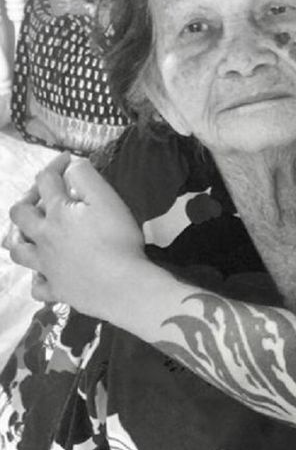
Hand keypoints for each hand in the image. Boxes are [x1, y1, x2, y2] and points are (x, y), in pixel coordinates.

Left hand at [7, 152, 145, 317]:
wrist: (122, 286)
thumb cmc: (118, 240)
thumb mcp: (108, 199)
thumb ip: (87, 177)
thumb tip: (73, 166)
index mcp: (57, 213)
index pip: (47, 180)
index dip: (55, 165)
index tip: (68, 160)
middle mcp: (45, 238)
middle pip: (20, 215)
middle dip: (27, 200)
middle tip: (44, 197)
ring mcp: (47, 266)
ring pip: (19, 251)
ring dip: (19, 238)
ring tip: (30, 233)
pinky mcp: (57, 289)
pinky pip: (38, 286)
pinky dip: (38, 278)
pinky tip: (45, 273)